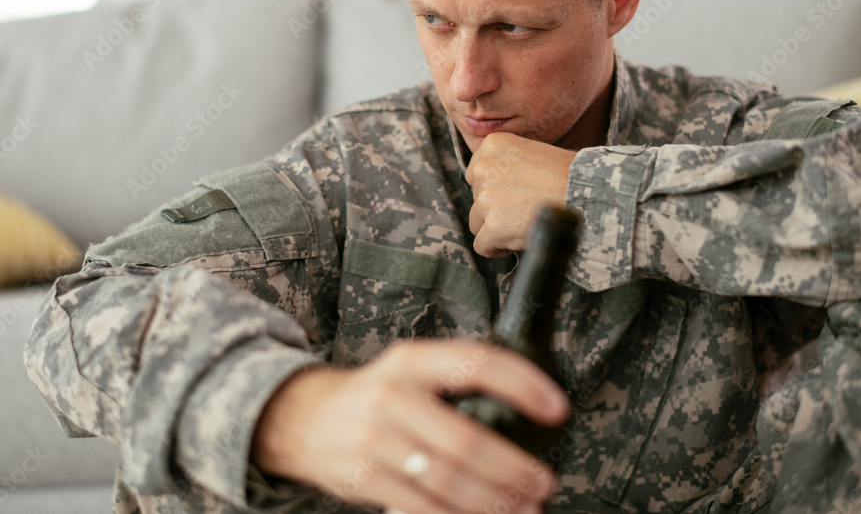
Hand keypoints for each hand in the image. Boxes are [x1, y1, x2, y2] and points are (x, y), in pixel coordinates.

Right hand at [251, 340, 569, 513]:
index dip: (523, 384)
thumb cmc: (373, 395)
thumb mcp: (408, 368)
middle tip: (543, 482)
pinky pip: (423, 508)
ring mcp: (374, 441)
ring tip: (525, 508)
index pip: (476, 363)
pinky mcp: (364, 480)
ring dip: (495, 502)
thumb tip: (525, 409)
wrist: (303, 419)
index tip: (556, 408)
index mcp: (411, 360)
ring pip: (448, 481)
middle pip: (467, 440)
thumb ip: (455, 383)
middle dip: (514, 468)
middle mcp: (392, 396)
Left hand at [466, 132, 575, 256]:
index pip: (477, 174)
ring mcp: (485, 198)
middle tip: (523, 211)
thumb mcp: (533, 152)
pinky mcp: (492, 226)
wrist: (585, 193)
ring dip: (496, 229)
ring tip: (522, 226)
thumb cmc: (568, 174)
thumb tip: (497, 186)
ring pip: (477, 223)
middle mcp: (483, 168)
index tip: (513, 196)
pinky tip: (516, 241)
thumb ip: (508, 164)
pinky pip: (481, 246)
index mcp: (493, 145)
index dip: (494, 189)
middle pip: (476, 198)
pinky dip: (497, 249)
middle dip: (495, 209)